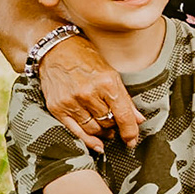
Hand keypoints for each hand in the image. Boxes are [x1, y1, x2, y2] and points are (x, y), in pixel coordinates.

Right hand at [40, 34, 142, 150]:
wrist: (56, 49)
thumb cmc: (85, 58)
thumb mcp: (111, 73)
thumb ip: (124, 99)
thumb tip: (138, 119)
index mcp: (106, 82)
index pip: (123, 115)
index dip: (130, 131)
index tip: (132, 140)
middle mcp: (88, 93)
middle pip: (108, 123)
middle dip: (115, 127)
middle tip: (116, 125)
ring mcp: (71, 101)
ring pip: (93, 129)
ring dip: (102, 133)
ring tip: (106, 128)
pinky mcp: (57, 108)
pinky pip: (75, 132)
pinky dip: (88, 140)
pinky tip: (96, 144)